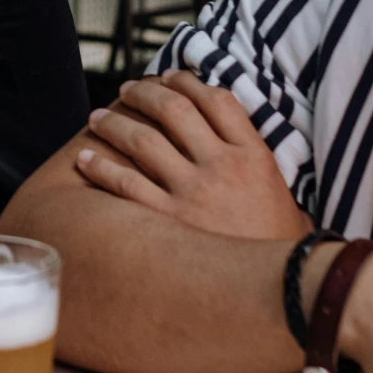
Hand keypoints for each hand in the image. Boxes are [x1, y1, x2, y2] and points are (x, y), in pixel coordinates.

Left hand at [73, 71, 309, 240]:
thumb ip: (262, 166)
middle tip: (126, 91)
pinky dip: (100, 166)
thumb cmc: (280, 249)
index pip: (218, 100)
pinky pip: (124, 184)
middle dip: (144, 93)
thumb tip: (239, 142)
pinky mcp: (167, 222)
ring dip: (114, 124)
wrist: (285, 295)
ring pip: (142, 140)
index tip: (167, 77)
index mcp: (255, 157)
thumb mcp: (286, 198)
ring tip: (97, 119)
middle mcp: (223, 167)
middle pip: (175, 111)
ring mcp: (193, 193)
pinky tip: (85, 159)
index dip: (187, 82)